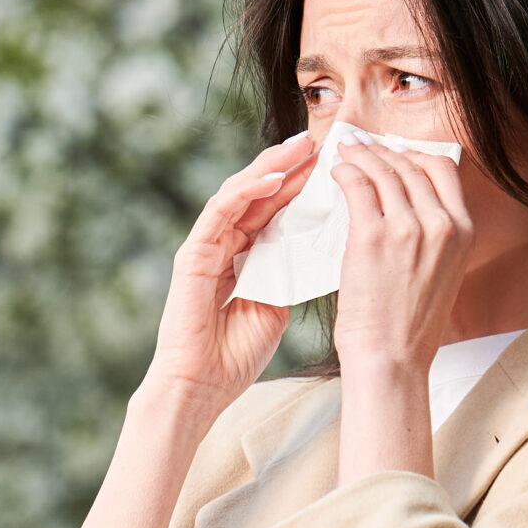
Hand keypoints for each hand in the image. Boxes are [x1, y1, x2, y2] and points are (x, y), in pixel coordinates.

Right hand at [142, 134, 319, 406]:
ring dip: (271, 166)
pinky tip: (274, 177)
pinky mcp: (193, 253)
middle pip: (260, 192)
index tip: (334, 164)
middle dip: (290, 165)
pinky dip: (248, 191)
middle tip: (320, 141)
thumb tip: (318, 250)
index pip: (276, 209)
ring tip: (301, 148)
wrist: (202, 386)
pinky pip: (221, 212)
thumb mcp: (276, 305)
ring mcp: (207, 245)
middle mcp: (225, 243)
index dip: (303, 185)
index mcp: (246, 255)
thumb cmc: (236, 354)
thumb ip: (288, 274)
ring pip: (240, 192)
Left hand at [329, 140, 475, 373]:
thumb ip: (433, 238)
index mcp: (464, 231)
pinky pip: (358, 187)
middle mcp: (442, 224)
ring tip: (344, 151)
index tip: (393, 151)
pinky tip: (335, 171)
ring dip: (361, 154)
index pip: (443, 169)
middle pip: (411, 164)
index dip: (414, 153)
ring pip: (384, 170)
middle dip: (383, 149)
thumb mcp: (440, 273)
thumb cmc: (409, 325)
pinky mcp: (374, 237)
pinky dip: (345, 172)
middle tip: (361, 144)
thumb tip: (408, 206)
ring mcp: (409, 228)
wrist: (393, 359)